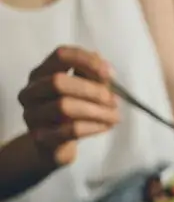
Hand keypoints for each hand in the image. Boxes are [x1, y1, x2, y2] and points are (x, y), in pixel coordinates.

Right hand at [17, 46, 118, 165]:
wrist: (53, 147)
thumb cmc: (71, 113)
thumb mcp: (83, 91)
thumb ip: (93, 77)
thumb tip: (105, 67)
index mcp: (41, 73)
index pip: (61, 55)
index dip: (87, 61)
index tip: (110, 74)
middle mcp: (31, 91)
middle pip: (58, 81)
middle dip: (92, 90)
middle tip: (114, 101)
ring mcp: (32, 115)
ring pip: (64, 106)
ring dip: (97, 111)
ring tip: (115, 116)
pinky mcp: (41, 137)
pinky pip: (70, 130)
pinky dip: (94, 126)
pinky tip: (106, 126)